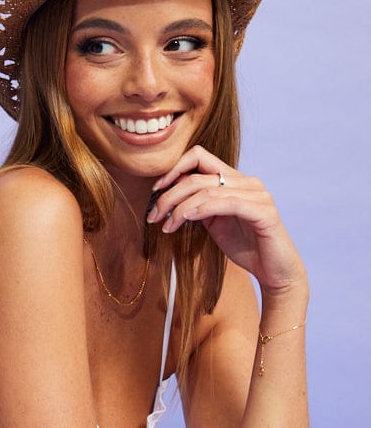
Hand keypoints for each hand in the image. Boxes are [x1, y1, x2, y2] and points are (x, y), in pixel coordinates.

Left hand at [146, 145, 306, 296]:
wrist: (274, 271)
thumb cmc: (245, 246)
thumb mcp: (213, 222)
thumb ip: (197, 205)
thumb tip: (167, 195)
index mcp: (234, 179)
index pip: (199, 156)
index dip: (173, 169)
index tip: (155, 191)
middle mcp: (247, 181)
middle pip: (197, 175)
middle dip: (169, 195)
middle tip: (153, 215)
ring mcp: (258, 194)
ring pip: (207, 189)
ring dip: (180, 207)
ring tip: (166, 225)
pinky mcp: (264, 211)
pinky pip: (226, 203)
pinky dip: (201, 209)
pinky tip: (185, 220)